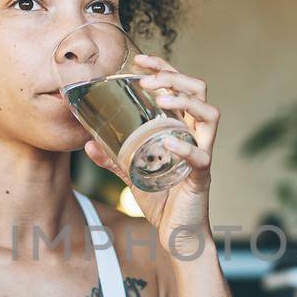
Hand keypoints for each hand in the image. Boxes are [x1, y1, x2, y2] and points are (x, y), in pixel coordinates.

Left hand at [82, 53, 214, 258]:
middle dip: (174, 77)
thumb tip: (87, 142)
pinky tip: (167, 142)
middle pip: (199, 91)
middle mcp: (196, 136)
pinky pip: (201, 157)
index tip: (140, 60)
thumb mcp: (132, 173)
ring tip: (161, 99)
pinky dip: (184, 147)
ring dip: (185, 102)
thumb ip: (113, 158)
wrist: (178, 236)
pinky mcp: (202, 177)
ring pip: (209, 116)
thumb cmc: (162, 201)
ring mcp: (202, 154)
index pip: (181, 87)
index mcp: (182, 128)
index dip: (164, 69)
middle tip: (146, 80)